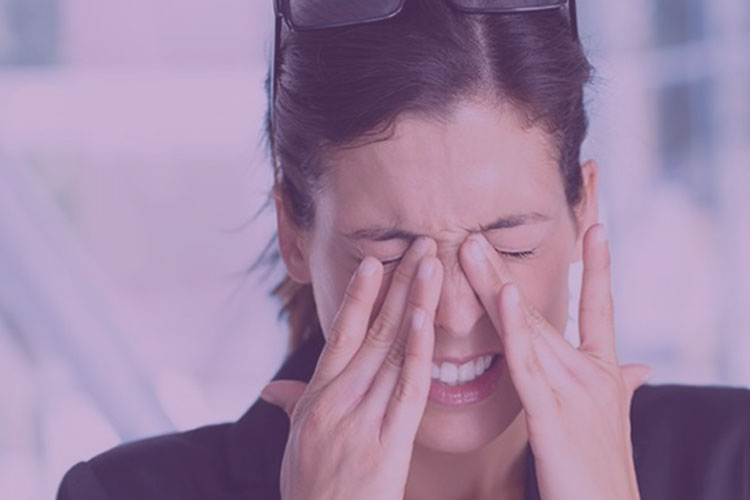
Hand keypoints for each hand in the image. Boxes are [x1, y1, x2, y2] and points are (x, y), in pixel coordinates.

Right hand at [259, 237, 443, 499]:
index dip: (359, 295)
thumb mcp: (294, 444)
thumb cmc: (309, 490)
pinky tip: (425, 321)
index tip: (377, 261)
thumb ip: (291, 407)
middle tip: (420, 245)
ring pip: (392, 350)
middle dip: (399, 285)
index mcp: (318, 395)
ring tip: (432, 265)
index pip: (340, 333)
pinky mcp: (387, 442)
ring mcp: (362, 417)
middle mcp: (337, 398)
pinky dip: (416, 353)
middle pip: (373, 330)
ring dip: (414, 304)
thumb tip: (272, 388)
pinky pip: (406, 390)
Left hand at [459, 224, 649, 499]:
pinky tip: (505, 296)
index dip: (598, 267)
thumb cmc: (602, 469)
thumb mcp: (614, 417)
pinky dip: (516, 329)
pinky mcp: (552, 415)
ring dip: (495, 286)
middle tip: (475, 232)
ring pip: (527, 328)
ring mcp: (572, 391)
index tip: (595, 225)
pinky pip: (527, 365)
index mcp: (601, 372)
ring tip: (470, 247)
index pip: (600, 307)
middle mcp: (590, 373)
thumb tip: (644, 367)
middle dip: (504, 270)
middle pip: (541, 310)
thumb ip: (624, 384)